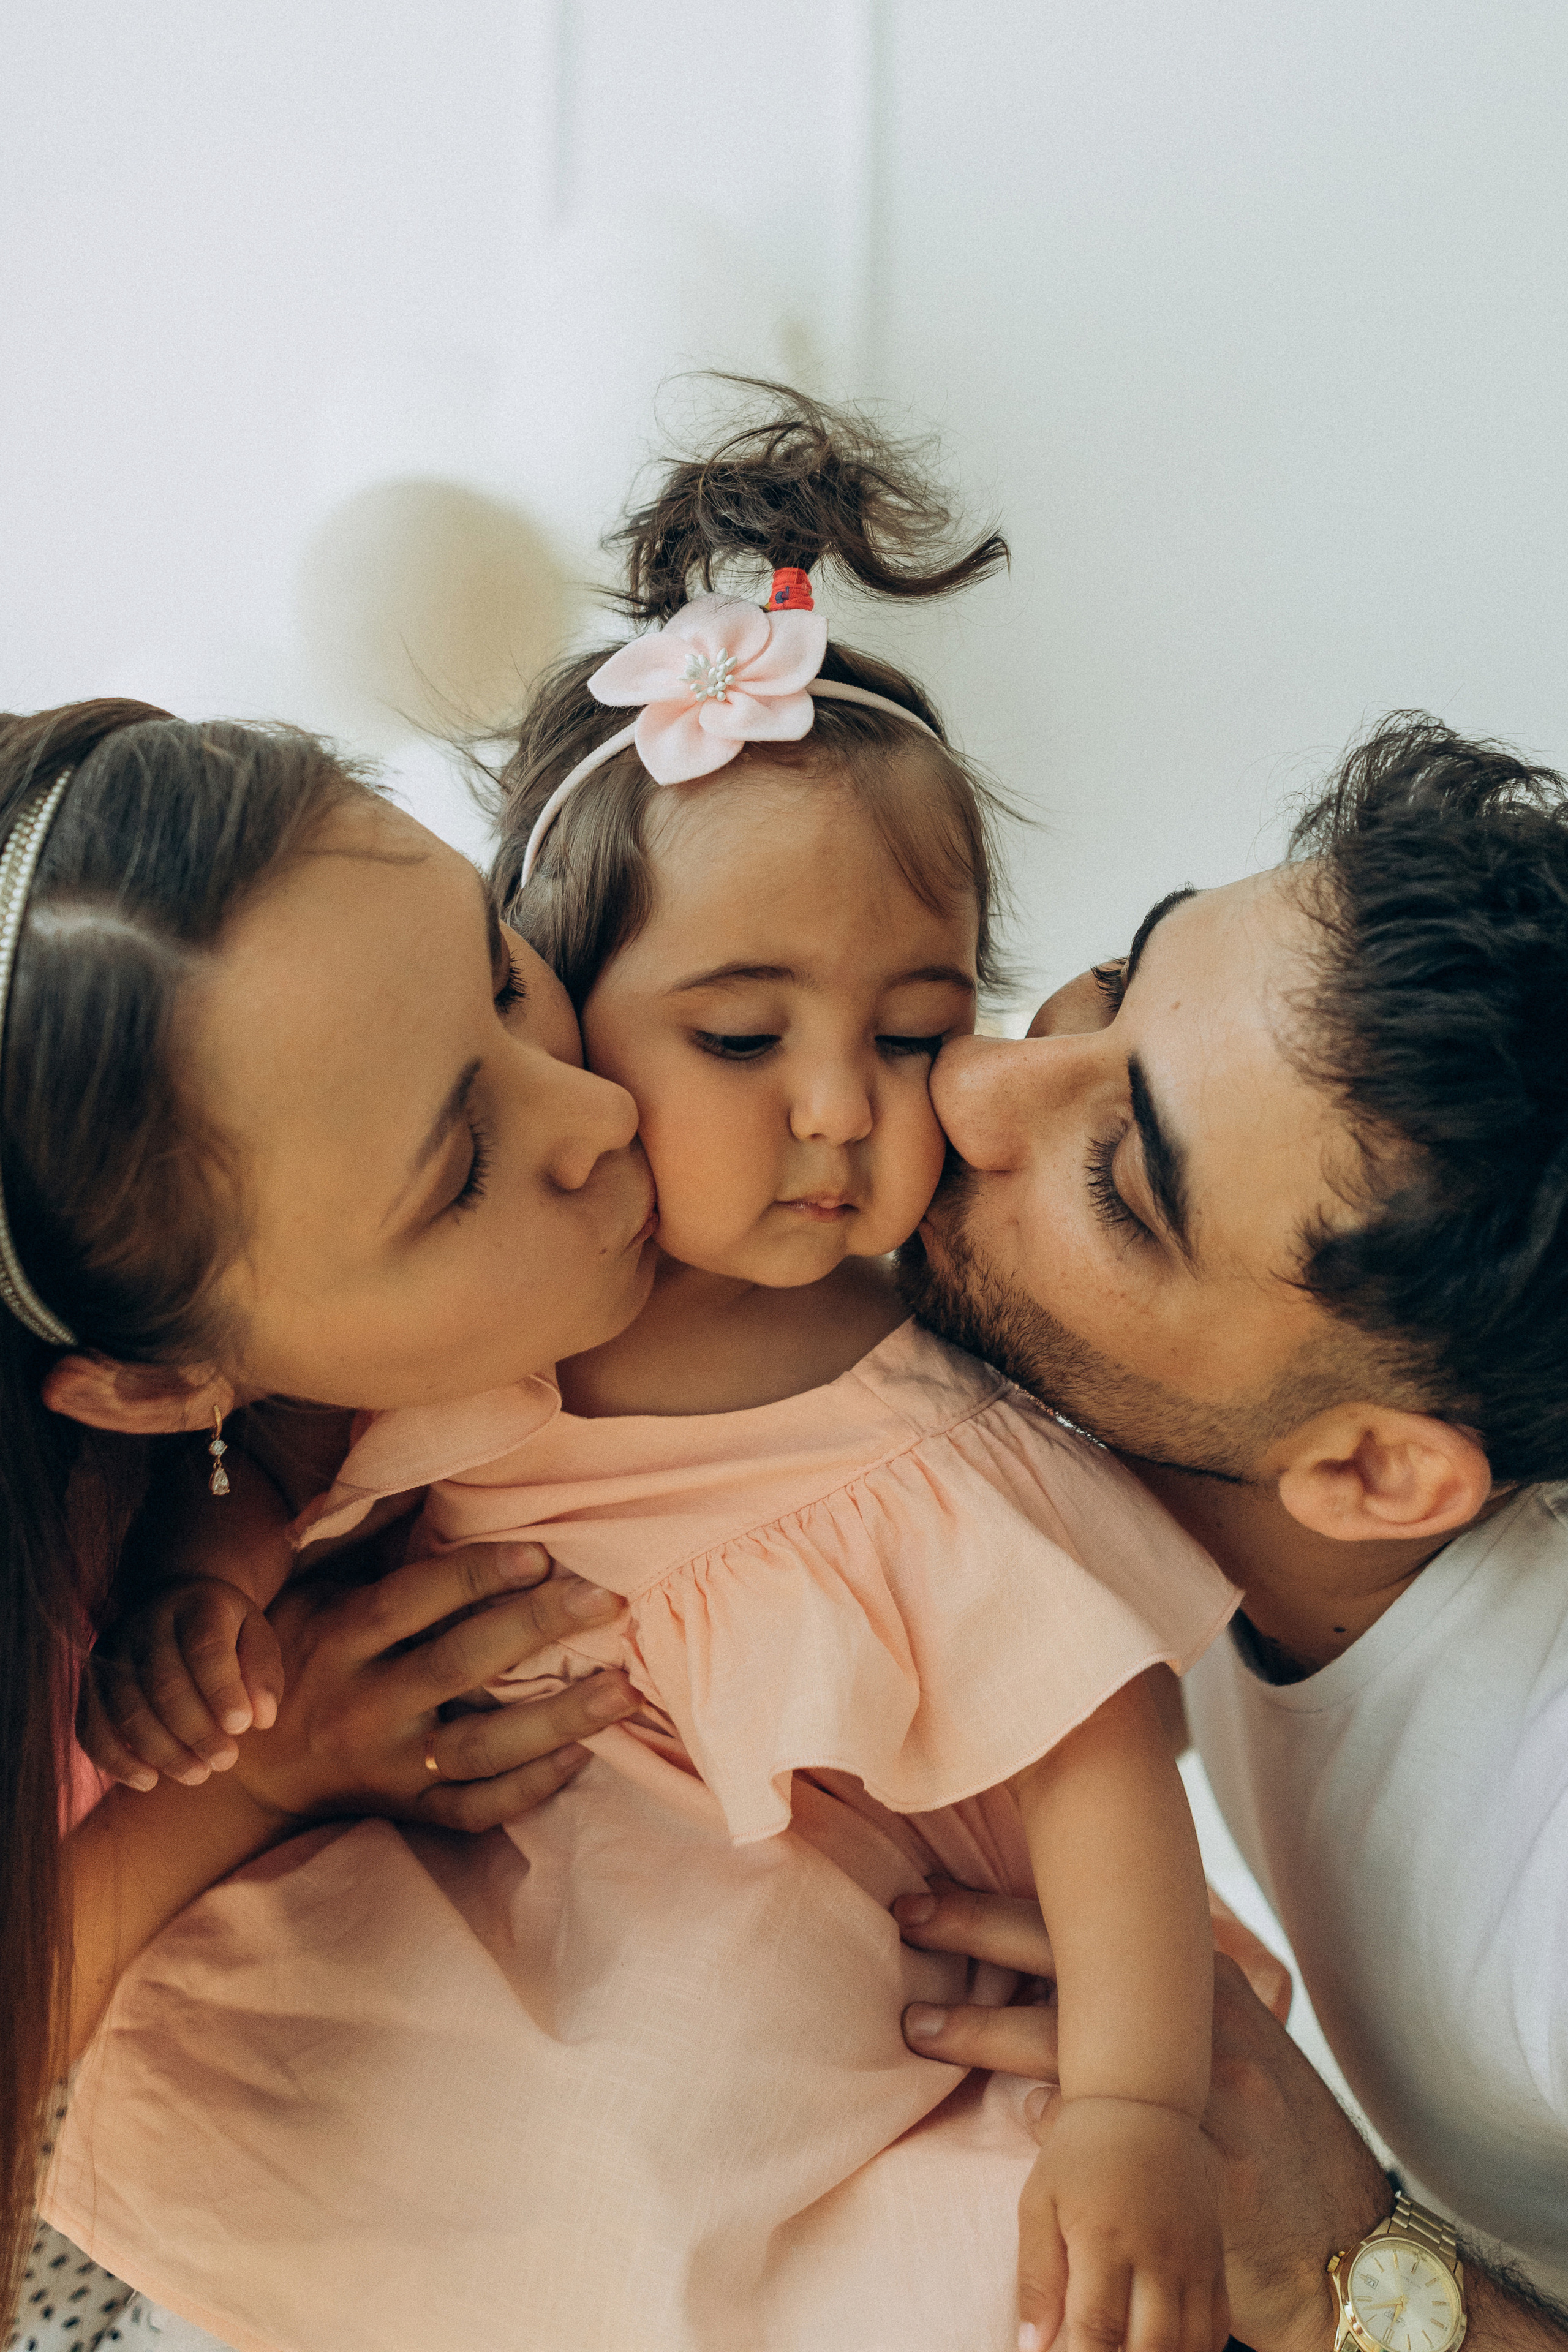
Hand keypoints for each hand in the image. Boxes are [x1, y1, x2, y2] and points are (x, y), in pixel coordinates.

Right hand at [79, 1575, 284, 1791]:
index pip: (204, 1648)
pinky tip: (148, 1780)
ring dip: (163, 1752)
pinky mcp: (90, 1682)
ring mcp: (111, 1653)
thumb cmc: (226, 1632)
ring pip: (128, 1710)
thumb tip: (261, 1718)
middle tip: (226, 1760)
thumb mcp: (256, 1637)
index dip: (222, 1691)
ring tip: (198, 1774)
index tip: (242, 1727)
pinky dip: (116, 1760)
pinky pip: (91, 1727)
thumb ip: (263, 1673)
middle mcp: (146, 1624)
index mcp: (196, 1605)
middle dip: (197, 1731)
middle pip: (165, 1684)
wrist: (174, 1605)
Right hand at [234, 1539, 639, 1832]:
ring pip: (479, 1750)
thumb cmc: (301, 1650)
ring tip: (625, 1691)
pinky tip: (583, 1755)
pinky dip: (530, 1787)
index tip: (541, 1553)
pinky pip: (476, 1808)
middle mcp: (364, 1706)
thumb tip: (424, 1467)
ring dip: (557, 1722)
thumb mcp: (313, 1586)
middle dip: (535, 1629)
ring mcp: (390, 1767)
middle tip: (608, 1600)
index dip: (473, 1575)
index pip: (410, 1603)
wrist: (256, 1767)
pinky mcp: (411, 1810)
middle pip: (455, 1667)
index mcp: (339, 1639)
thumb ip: (367, 1534)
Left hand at [896, 1887, 1391, 2351]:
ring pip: (1075, 2036)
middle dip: (980, 1928)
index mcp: (1208, 1981)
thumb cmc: (1278, 2149)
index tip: (938, 1881)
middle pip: (1076, 1952)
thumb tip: (1064, 1976)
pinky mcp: (1203, 2165)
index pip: (1097, 1914)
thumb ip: (1163, 2012)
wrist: (1357, 2252)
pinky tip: (1009, 2104)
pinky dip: (1050, 2113)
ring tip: (919, 2021)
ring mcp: (1208, 2091)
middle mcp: (1206, 2020)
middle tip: (905, 1914)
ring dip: (985, 2023)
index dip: (1010, 1896)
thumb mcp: (1236, 2052)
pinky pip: (1107, 2131)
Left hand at [1017, 2097, 1225, 2351]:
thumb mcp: (1039, 2204)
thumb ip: (1036, 2279)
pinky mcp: (1214, 2255)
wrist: (1141, 2104)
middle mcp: (1156, 2253)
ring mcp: (1193, 2256)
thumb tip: (1033, 2347)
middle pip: (1151, 2346)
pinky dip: (1196, 2349)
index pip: (1098, 2329)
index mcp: (1104, 2239)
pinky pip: (1217, 2324)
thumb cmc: (1079, 2155)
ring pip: (1189, 2342)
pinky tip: (1169, 2348)